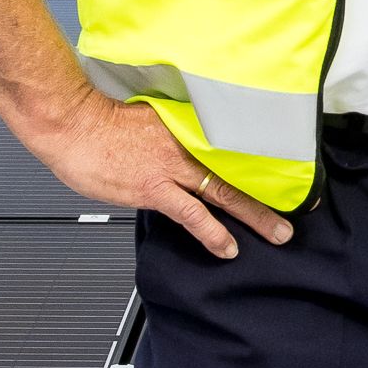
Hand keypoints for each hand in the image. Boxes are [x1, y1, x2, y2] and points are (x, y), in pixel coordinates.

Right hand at [18, 87, 294, 258]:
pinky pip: (192, 214)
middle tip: (297, 206)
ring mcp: (171, 167)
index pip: (228, 144)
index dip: (255, 158)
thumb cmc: (94, 119)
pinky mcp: (155, 188)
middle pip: (236, 169)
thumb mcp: (138, 118)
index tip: (279, 167)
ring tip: (278, 233)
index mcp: (183, 125)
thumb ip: (162, 134)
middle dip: (268, 190)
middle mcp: (184, 145)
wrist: (70, 122)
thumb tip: (173, 149)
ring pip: (224, 192)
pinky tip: (228, 248)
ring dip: (253, 215)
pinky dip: (212, 232)